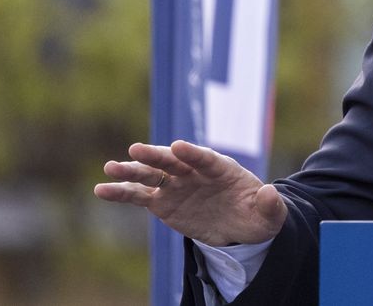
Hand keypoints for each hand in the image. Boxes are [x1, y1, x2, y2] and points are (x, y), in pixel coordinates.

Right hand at [94, 140, 286, 246]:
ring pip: (152, 175)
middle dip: (157, 155)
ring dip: (132, 170)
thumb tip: (270, 194)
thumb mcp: (271, 215)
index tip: (180, 146)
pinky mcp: (162, 201)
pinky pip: (139, 196)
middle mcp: (195, 172)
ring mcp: (176, 185)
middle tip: (137, 149)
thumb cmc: (257, 215)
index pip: (206, 158)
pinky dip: (121, 193)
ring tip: (110, 167)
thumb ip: (271, 205)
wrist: (241, 226)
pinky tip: (101, 190)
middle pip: (174, 161)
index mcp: (223, 169)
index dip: (194, 153)